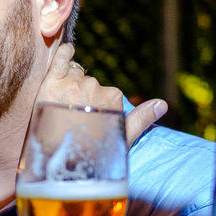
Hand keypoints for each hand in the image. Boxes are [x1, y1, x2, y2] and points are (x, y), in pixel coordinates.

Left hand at [39, 43, 166, 145]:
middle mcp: (94, 87)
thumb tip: (163, 104)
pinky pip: (60, 59)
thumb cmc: (93, 154)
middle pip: (88, 83)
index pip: (105, 92)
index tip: (87, 119)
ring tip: (60, 108)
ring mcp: (72, 84)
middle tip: (71, 117)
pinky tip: (66, 52)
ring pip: (73, 74)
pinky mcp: (52, 82)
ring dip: (69, 85)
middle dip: (82, 95)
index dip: (96, 104)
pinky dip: (64, 54)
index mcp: (113, 97)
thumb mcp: (122, 137)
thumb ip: (142, 119)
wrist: (58, 163)